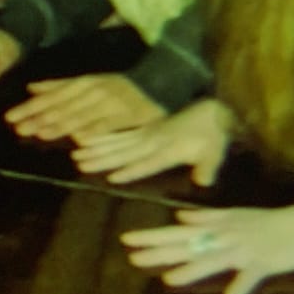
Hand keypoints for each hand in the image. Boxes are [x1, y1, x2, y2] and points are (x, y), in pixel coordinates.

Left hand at [6, 72, 163, 144]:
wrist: (157, 81)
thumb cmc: (117, 85)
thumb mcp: (86, 81)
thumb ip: (58, 85)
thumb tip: (30, 88)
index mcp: (81, 83)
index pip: (50, 97)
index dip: (30, 107)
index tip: (10, 117)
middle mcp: (92, 92)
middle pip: (61, 107)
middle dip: (39, 118)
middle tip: (19, 128)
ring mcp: (109, 103)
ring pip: (80, 116)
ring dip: (60, 125)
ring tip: (41, 133)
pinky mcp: (126, 115)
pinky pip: (107, 125)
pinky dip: (93, 131)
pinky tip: (79, 140)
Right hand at [73, 98, 234, 186]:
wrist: (213, 109)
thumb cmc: (214, 134)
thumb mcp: (215, 152)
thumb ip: (207, 168)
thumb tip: (203, 183)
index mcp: (169, 150)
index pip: (146, 163)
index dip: (130, 171)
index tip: (111, 178)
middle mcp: (153, 142)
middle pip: (124, 152)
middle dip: (101, 158)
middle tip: (79, 163)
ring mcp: (147, 134)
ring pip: (118, 142)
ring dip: (97, 148)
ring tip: (77, 154)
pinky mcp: (145, 130)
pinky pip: (121, 134)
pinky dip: (104, 137)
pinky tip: (89, 138)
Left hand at [120, 204, 293, 293]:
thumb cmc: (267, 222)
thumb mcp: (234, 215)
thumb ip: (206, 216)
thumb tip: (179, 216)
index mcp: (216, 227)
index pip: (178, 232)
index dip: (153, 236)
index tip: (127, 239)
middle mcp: (224, 237)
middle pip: (188, 245)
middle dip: (161, 251)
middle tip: (132, 257)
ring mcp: (244, 250)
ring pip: (214, 260)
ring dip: (193, 269)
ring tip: (169, 278)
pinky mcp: (264, 262)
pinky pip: (251, 275)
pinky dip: (242, 285)